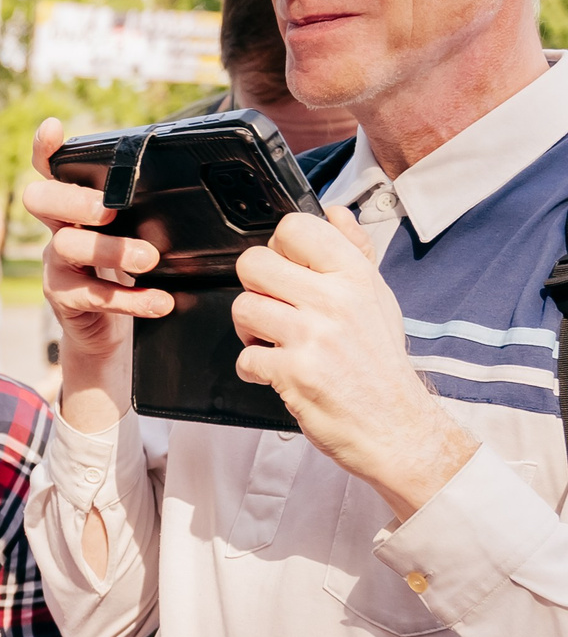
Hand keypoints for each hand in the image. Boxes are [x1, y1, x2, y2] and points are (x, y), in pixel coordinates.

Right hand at [24, 118, 165, 430]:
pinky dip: (130, 298)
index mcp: (74, 204)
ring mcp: (56, 264)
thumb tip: (209, 179)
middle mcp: (56, 228)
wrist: (107, 331)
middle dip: (74, 199)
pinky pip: (91, 295)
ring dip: (109, 249)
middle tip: (110, 208)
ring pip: (66, 246)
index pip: (50, 168)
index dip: (45, 149)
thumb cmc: (127, 269)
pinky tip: (160, 300)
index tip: (54, 128)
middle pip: (41, 200)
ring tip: (149, 258)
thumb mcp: (135, 232)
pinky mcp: (65, 298)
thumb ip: (148, 208)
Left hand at [232, 210, 478, 517]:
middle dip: (254, 288)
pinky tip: (274, 372)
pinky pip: (245, 356)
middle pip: (253, 264)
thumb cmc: (379, 363)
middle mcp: (335, 300)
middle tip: (272, 309)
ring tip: (273, 342)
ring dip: (249, 330)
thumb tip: (333, 211)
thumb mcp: (377, 299)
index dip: (278, 249)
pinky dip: (252, 368)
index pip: (294, 228)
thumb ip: (353, 252)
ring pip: (242, 308)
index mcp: (354, 276)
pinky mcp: (294, 372)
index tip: (286, 271)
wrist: (395, 424)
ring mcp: (313, 336)